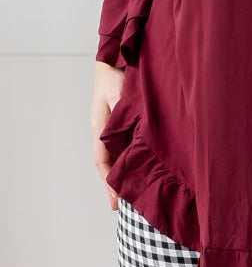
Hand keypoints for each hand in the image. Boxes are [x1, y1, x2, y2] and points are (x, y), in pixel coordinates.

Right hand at [90, 60, 125, 209]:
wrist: (115, 58)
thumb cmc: (117, 76)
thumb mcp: (120, 97)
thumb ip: (124, 117)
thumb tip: (129, 143)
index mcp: (100, 128)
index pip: (103, 163)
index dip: (109, 184)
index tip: (115, 203)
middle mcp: (102, 131)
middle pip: (107, 163)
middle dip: (113, 184)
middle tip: (120, 208)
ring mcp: (109, 126)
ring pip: (113, 155)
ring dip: (119, 172)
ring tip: (128, 192)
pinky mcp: (118, 120)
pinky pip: (120, 145)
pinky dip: (126, 158)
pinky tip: (135, 164)